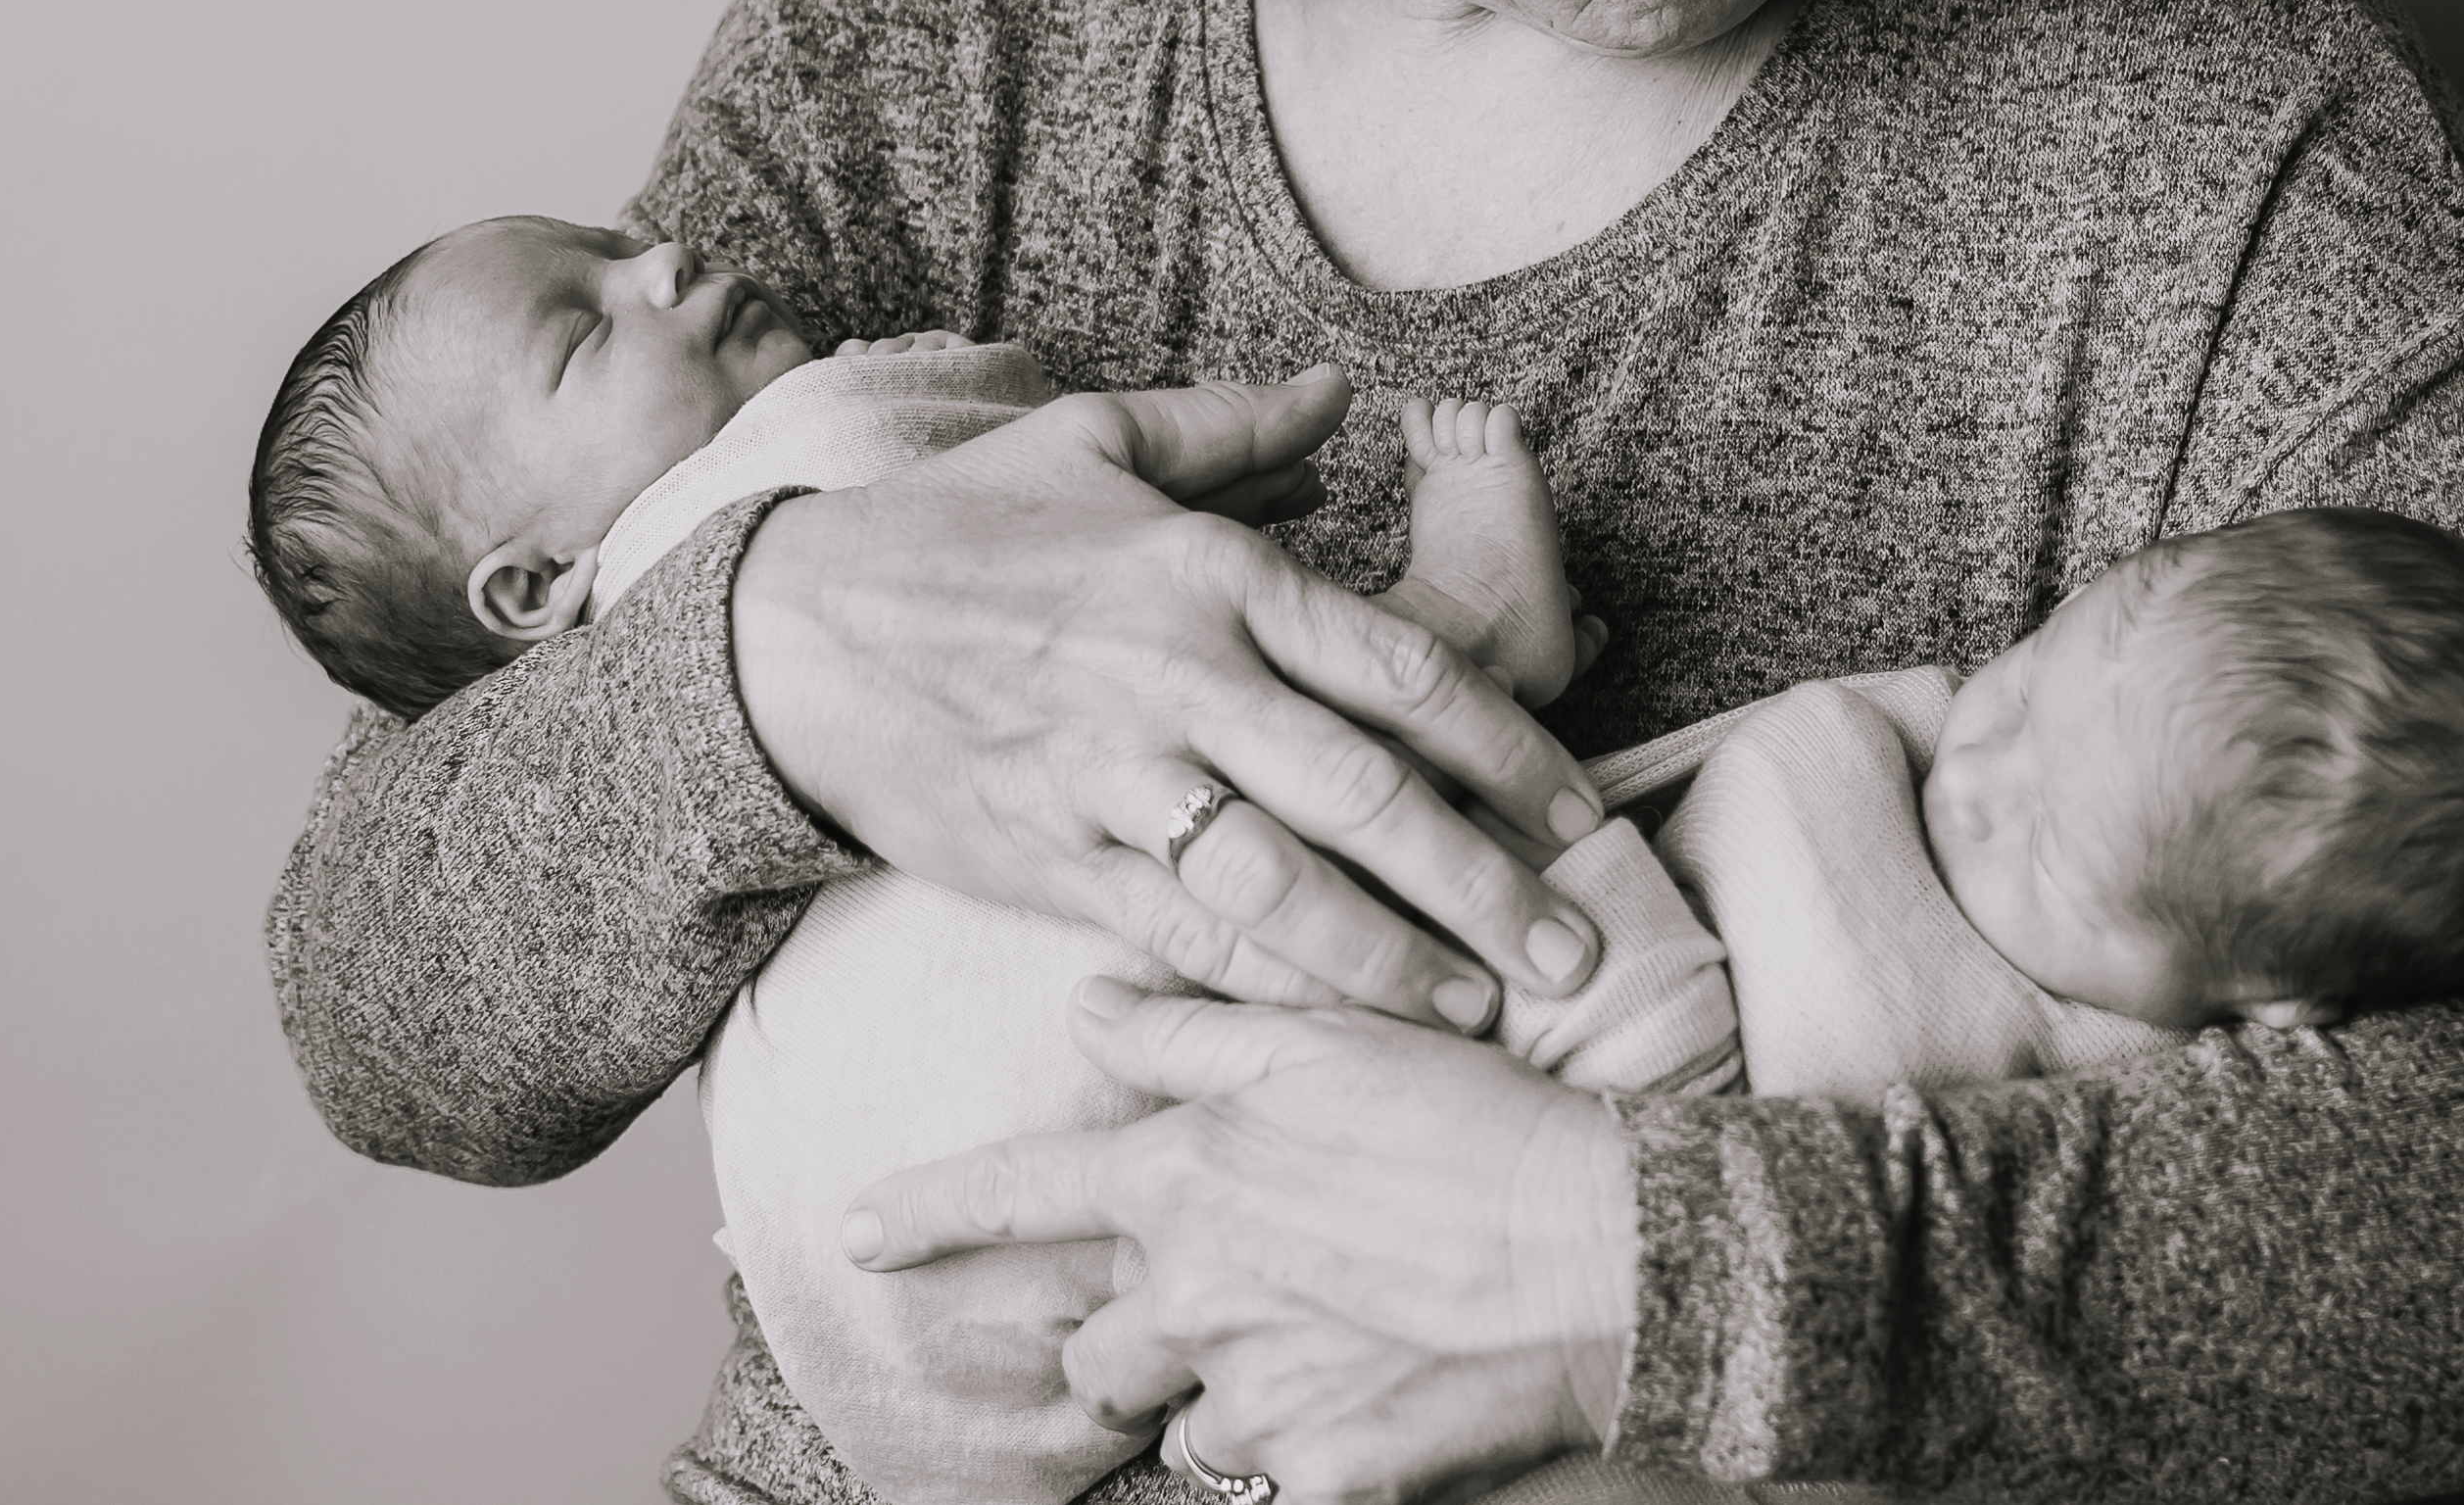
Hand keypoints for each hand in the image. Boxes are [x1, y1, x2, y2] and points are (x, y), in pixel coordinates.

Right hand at [728, 368, 1612, 1027]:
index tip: (1583, 816)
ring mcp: (1109, 778)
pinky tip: (1338, 1032)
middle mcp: (1173, 677)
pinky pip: (1179, 938)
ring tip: (1479, 1014)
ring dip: (1388, 960)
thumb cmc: (954, 532)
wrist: (784, 634)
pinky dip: (1264, 991)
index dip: (1506, 749)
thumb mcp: (1088, 441)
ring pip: (1277, 884)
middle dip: (1481, 881)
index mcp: (1208, 572)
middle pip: (1361, 792)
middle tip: (1574, 955)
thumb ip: (1230, 427)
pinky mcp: (1051, 861)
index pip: (1395, 669)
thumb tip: (1343, 396)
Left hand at [845, 981, 1638, 1504]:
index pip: (1015, 1196)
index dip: (924, 1216)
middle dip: (1137, 1336)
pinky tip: (1380, 1389)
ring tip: (1329, 1336)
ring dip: (1224, 1392)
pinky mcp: (1323, 1478)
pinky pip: (1274, 1480)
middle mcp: (1193, 1291)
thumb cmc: (1476, 1123)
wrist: (1611, 1248)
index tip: (852, 1235)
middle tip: (1236, 1296)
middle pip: (1097, 1347)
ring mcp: (1255, 1394)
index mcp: (1185, 1174)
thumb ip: (1193, 1029)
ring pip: (1183, 1421)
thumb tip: (1091, 1007)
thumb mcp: (1332, 1038)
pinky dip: (1309, 1446)